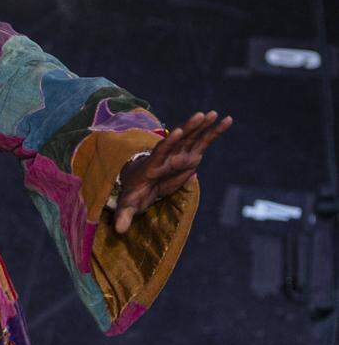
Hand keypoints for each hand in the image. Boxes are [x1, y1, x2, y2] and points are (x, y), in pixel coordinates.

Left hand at [114, 110, 232, 233]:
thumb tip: (119, 231)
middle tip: (201, 115)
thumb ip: (124, 215)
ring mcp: (179, 154)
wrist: (141, 185)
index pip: (161, 151)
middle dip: (189, 128)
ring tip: (216, 114)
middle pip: (178, 140)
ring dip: (203, 126)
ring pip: (192, 137)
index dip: (169, 142)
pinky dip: (215, 131)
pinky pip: (204, 141)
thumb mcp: (128, 204)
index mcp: (152, 165)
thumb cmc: (134, 193)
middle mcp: (167, 156)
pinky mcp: (190, 156)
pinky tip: (227, 120)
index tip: (176, 132)